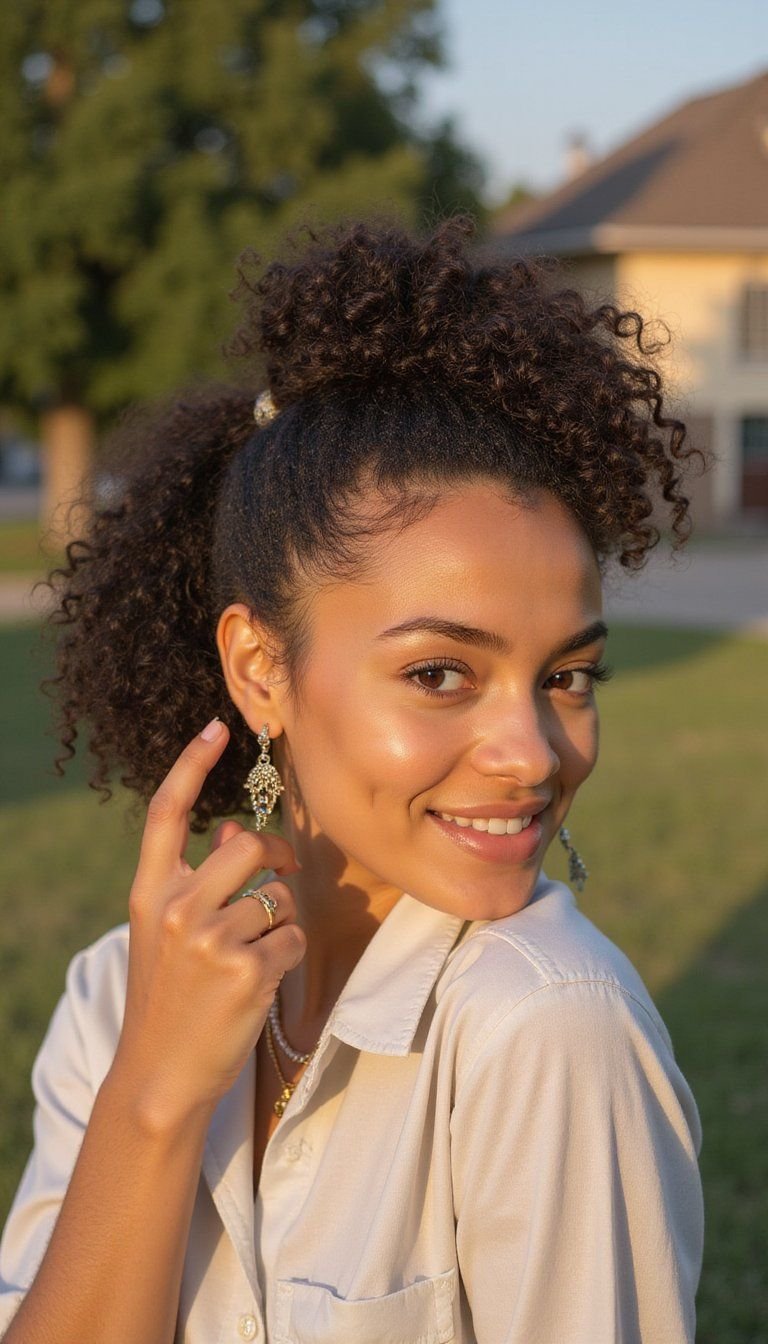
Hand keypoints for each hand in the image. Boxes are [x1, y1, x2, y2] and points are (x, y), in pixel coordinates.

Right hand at [110, 718, 305, 1124]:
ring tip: (257, 952)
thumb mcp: (164, 933)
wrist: (159, 1075)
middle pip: (249, 846)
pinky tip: (264, 979)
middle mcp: (177, 908)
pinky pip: (295, 936)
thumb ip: (196, 879)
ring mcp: (212, 940)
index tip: (215, 727)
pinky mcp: (249, 971)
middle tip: (279, 881)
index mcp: (150, 893)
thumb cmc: (170, 997)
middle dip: (275, 858)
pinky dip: (290, 953)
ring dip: (283, 918)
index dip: (191, 765)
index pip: (167, 813)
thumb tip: (238, 830)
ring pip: (280, 895)